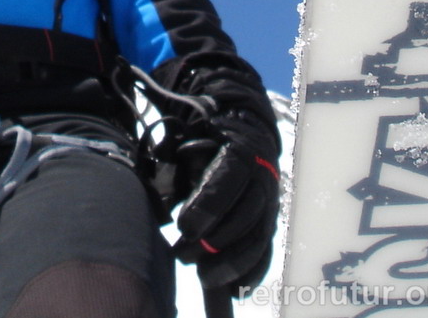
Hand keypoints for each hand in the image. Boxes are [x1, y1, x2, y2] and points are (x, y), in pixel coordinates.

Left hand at [173, 106, 280, 290]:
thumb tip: (159, 191)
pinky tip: (233, 290)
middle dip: (216, 241)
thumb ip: (174, 162)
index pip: (230, 177)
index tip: (184, 227)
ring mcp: (269, 204)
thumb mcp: (189, 142)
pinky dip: (251, 274)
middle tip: (183, 255)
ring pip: (258, 238)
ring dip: (231, 263)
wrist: (244, 136)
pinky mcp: (269, 225)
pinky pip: (265, 253)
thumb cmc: (207, 142)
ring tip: (202, 276)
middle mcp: (261, 178)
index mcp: (240, 152)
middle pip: (246, 214)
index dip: (209, 204)